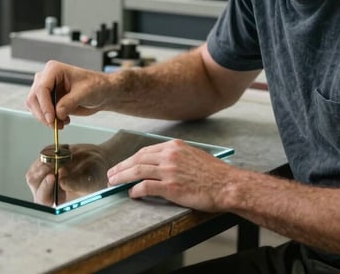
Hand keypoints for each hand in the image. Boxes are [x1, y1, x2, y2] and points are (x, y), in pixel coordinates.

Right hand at [25, 60, 110, 128]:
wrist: (102, 93)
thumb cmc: (96, 86)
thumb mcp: (85, 93)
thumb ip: (70, 102)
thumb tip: (58, 113)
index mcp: (54, 69)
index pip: (42, 88)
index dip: (45, 105)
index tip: (52, 119)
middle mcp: (46, 78)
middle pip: (34, 98)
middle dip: (44, 114)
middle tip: (56, 125)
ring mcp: (46, 89)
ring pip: (34, 106)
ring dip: (46, 119)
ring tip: (62, 123)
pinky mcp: (47, 100)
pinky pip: (40, 112)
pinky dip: (49, 120)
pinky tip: (62, 120)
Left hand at [25, 143, 112, 205]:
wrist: (97, 159)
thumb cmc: (97, 174)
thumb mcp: (91, 180)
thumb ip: (77, 183)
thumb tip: (62, 182)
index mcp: (60, 200)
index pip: (44, 199)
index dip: (45, 189)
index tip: (53, 177)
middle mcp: (51, 190)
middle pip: (34, 184)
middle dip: (42, 172)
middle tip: (55, 162)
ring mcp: (46, 177)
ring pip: (33, 172)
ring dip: (45, 161)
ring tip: (63, 155)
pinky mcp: (45, 165)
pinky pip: (40, 158)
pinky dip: (49, 151)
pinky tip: (63, 149)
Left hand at [106, 139, 234, 211]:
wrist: (228, 185)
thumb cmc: (215, 174)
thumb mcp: (194, 156)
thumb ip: (177, 157)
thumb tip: (162, 164)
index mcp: (174, 146)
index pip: (146, 151)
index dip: (131, 159)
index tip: (123, 164)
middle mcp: (170, 155)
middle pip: (137, 159)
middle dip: (121, 167)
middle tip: (111, 174)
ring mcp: (169, 171)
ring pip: (137, 171)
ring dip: (122, 177)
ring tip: (113, 183)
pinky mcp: (171, 187)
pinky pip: (146, 187)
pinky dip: (135, 190)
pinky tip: (131, 193)